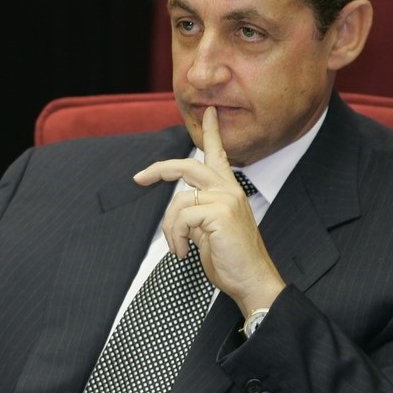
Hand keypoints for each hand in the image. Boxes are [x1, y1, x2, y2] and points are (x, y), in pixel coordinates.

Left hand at [133, 106, 284, 315]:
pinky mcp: (220, 213)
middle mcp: (229, 190)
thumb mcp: (208, 231)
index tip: (209, 112)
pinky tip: (183, 252)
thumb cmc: (231, 259)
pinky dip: (175, 237)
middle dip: (160, 169)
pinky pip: (181, 217)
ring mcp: (226, 199)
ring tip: (178, 247)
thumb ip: (196, 213)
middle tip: (139, 178)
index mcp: (229, 191)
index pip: (219, 154)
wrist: (252, 281)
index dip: (212, 132)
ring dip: (170, 228)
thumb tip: (178, 210)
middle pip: (188, 166)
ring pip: (178, 200)